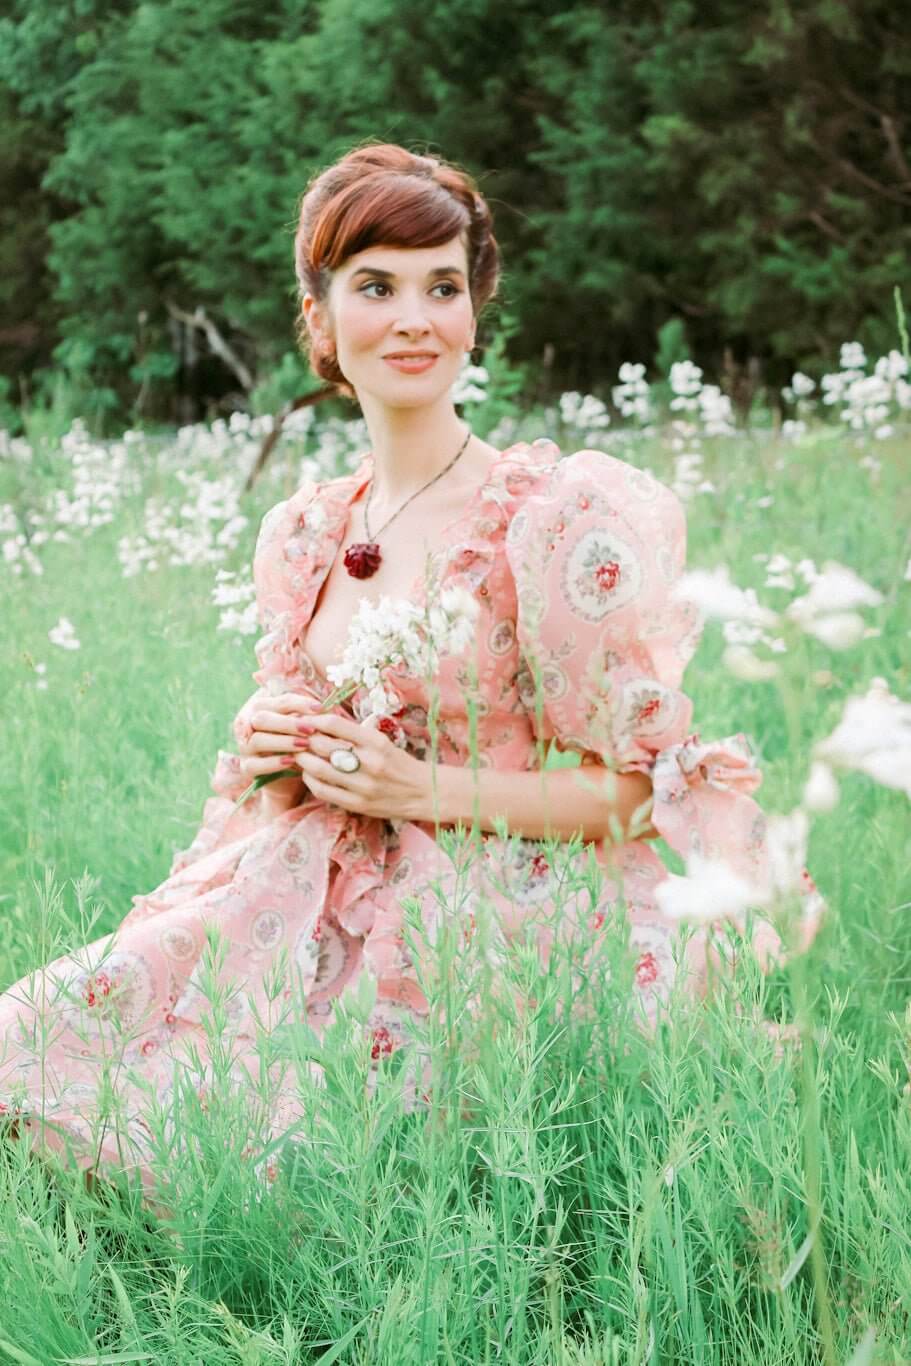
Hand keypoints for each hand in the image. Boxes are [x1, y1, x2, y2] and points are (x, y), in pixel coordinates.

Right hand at [236, 691, 321, 808]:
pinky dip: (273, 763)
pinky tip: (290, 761)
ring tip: (304, 745)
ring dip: (283, 741)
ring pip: (258, 740)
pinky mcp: (247, 767)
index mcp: (261, 707)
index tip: (320, 708)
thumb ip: (308, 715)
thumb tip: (326, 706)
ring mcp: (244, 746)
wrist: (288, 777)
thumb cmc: (299, 744)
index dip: (299, 703)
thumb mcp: (303, 727)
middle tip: (311, 729)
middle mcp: (247, 724)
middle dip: (289, 723)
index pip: (278, 700)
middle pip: (262, 718)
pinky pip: (255, 765)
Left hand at [292, 711, 430, 821]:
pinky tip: (308, 774)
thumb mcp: (382, 741)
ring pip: (318, 768)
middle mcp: (369, 762)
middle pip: (322, 745)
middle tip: (296, 736)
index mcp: (376, 742)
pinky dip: (310, 780)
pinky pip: (323, 791)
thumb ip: (354, 734)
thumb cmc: (399, 763)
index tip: (304, 719)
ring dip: (302, 759)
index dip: (314, 720)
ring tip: (299, 754)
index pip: (335, 724)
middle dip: (304, 739)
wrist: (423, 792)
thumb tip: (321, 722)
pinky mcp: (357, 804)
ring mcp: (362, 785)